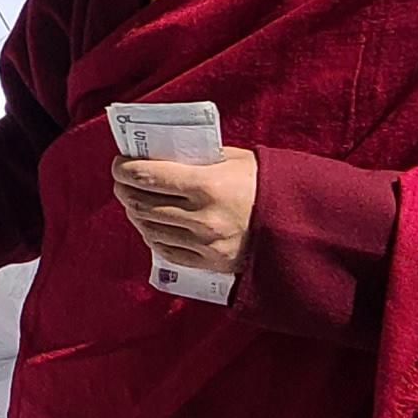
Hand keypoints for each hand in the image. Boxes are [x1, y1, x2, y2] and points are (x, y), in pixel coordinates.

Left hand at [111, 148, 259, 275]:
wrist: (297, 223)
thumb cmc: (263, 184)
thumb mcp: (233, 160)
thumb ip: (196, 159)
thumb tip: (159, 155)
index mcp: (207, 185)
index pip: (147, 176)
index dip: (125, 169)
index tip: (119, 163)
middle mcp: (201, 217)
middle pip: (142, 204)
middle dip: (126, 189)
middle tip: (123, 181)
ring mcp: (204, 244)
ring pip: (149, 229)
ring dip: (135, 213)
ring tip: (135, 201)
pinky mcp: (208, 263)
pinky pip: (166, 250)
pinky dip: (152, 236)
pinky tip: (151, 224)